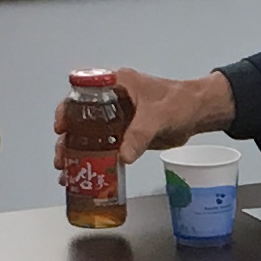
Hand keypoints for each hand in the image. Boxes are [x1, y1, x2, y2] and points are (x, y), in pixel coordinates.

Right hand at [56, 67, 230, 164]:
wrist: (199, 112)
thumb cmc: (181, 101)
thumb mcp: (159, 115)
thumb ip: (140, 134)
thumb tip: (123, 155)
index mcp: (116, 84)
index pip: (81, 93)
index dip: (67, 110)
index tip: (61, 127)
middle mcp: (112, 101)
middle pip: (80, 119)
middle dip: (68, 140)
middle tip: (61, 158)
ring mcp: (117, 119)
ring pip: (90, 136)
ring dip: (77, 154)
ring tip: (66, 172)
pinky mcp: (125, 136)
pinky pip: (105, 148)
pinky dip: (95, 161)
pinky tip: (86, 176)